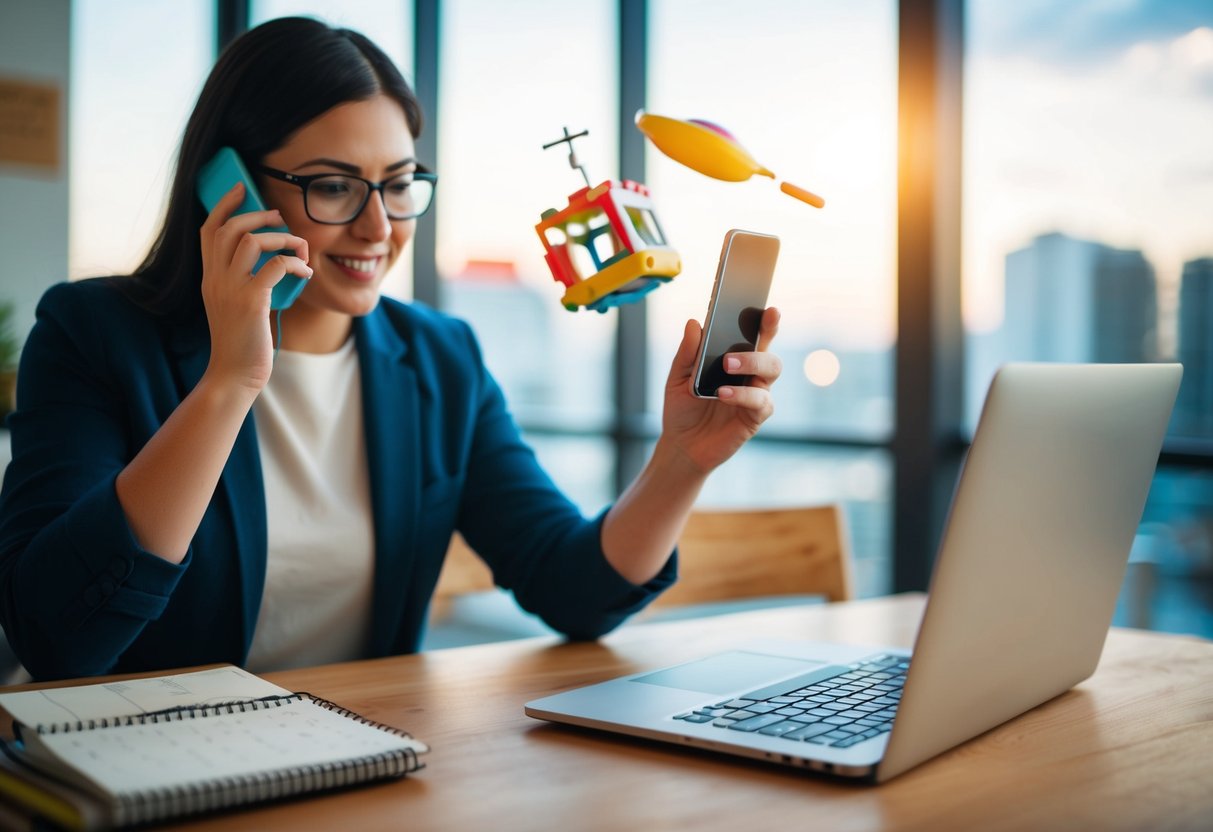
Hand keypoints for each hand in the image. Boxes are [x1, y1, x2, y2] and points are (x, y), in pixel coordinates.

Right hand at [198, 182, 311, 391]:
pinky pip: (275, 266)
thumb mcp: (235, 306)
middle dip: (258, 215)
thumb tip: (271, 263)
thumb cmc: (242, 343)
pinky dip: (295, 264)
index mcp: (209, 278)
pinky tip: (306, 274)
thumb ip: (242, 282)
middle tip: (280, 218)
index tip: (241, 190)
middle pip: (230, 228)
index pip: (208, 230)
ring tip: (300, 249)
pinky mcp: (251, 301)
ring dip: (282, 239)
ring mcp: (230, 289)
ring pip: (251, 240)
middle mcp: (214, 279)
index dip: (223, 205)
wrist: (234, 374)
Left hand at [659, 307, 781, 472]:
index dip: (766, 321)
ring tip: (726, 367)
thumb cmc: (682, 408)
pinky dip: (742, 395)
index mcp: (734, 358)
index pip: (755, 335)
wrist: (681, 445)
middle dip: (763, 338)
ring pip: (771, 370)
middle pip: (769, 350)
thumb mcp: (677, 378)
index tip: (769, 309)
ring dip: (751, 363)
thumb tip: (695, 323)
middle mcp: (750, 374)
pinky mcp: (755, 416)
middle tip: (736, 340)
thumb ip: (687, 352)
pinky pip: (760, 401)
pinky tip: (723, 394)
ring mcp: (755, 394)